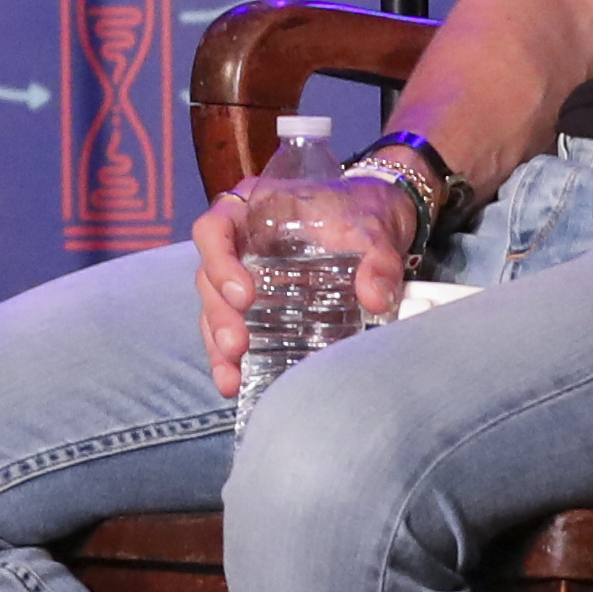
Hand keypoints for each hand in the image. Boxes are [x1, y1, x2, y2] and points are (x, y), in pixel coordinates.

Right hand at [186, 165, 413, 401]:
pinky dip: (233, 356)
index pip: (214, 229)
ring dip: (218, 342)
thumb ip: (378, 260)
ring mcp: (246, 274)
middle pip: (208, 277)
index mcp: (254, 209)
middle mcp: (240, 242)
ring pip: (215, 308)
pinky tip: (237, 382)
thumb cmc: (367, 213)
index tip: (244, 296)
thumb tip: (373, 299)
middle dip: (219, 316)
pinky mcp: (260, 305)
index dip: (219, 262)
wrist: (384, 218)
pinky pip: (236, 327)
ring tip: (230, 377)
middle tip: (237, 346)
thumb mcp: (376, 229)